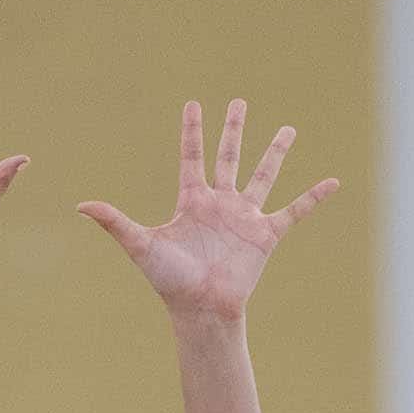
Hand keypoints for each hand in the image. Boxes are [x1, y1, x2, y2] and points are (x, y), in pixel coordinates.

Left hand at [79, 99, 336, 322]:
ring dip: (275, 152)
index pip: (192, 157)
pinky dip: (313, 197)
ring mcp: (244, 219)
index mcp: (192, 202)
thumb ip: (114, 222)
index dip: (192, 130)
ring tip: (288, 129)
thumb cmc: (170, 282)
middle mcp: (220, 205)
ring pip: (263, 175)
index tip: (193, 104)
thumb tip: (80, 205)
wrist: (201, 310)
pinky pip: (294, 212)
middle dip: (233, 129)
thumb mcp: (142, 245)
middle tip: (239, 102)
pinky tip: (333, 181)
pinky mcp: (265, 236)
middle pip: (227, 157)